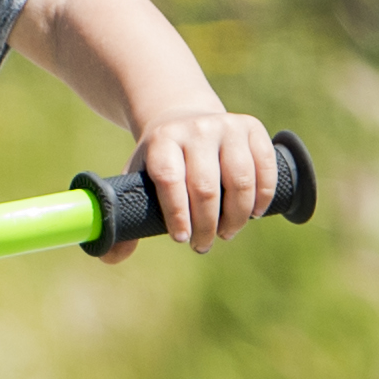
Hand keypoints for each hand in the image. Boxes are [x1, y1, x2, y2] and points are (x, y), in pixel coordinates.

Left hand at [97, 110, 277, 261]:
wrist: (185, 120)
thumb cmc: (161, 161)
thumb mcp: (137, 179)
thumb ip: (124, 216)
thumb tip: (113, 257)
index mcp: (162, 140)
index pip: (169, 179)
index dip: (177, 214)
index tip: (182, 239)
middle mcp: (195, 129)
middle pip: (206, 187)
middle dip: (206, 225)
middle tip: (203, 244)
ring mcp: (226, 126)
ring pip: (240, 181)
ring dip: (236, 217)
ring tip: (227, 232)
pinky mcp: (251, 128)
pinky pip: (265, 168)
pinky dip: (263, 197)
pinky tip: (252, 213)